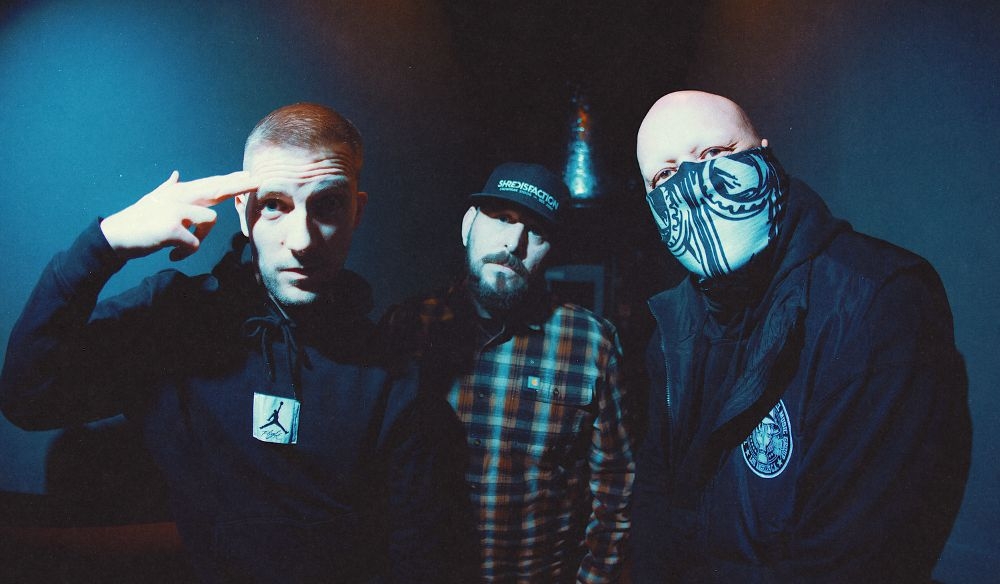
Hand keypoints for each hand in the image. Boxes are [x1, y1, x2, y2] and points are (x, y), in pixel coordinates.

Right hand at [100, 170, 256, 260]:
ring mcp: (175, 210)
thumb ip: (168, 187)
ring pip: (209, 222)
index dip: (232, 179)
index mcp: (179, 192)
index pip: (211, 184)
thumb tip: (176, 174)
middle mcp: (179, 196)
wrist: (115, 236)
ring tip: (178, 247)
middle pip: (217, 188)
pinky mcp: (171, 227)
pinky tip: (172, 253)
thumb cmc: (138, 221)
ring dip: (199, 239)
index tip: (250, 173)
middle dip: (239, 185)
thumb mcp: (154, 199)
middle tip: (259, 180)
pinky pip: (195, 244)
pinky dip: (186, 253)